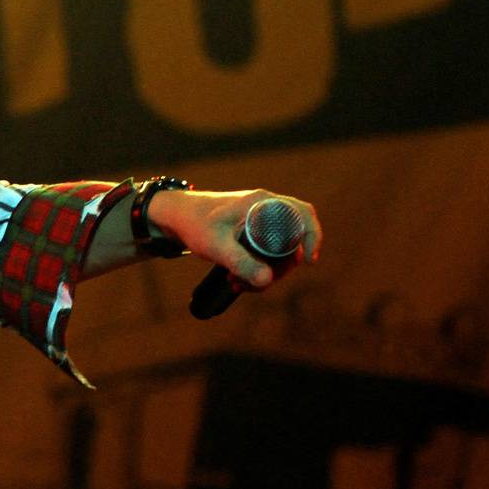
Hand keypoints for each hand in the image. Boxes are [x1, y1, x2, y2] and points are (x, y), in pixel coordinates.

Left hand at [150, 187, 323, 290]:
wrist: (175, 217)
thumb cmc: (194, 225)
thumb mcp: (216, 246)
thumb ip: (240, 262)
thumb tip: (267, 280)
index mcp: (262, 203)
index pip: (303, 213)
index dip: (313, 236)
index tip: (308, 261)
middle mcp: (265, 207)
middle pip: (293, 239)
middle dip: (281, 267)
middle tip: (259, 284)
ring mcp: (259, 219)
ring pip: (279, 249)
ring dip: (266, 271)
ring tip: (238, 285)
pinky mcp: (252, 231)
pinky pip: (267, 251)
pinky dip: (258, 267)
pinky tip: (238, 280)